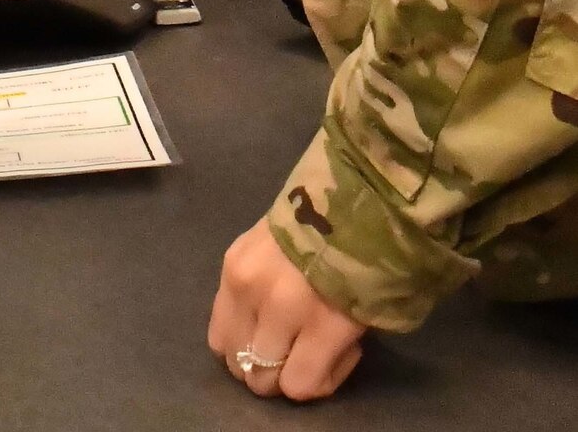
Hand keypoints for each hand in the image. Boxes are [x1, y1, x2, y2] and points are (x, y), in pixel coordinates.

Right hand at [208, 220, 366, 401]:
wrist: (336, 199)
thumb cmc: (364, 263)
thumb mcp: (367, 317)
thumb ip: (332, 354)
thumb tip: (302, 372)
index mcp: (324, 321)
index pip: (296, 386)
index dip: (313, 384)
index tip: (326, 361)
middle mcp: (279, 305)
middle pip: (258, 377)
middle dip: (277, 375)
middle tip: (296, 350)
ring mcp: (248, 283)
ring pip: (230, 354)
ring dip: (249, 356)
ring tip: (270, 335)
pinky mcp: (228, 264)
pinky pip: (217, 322)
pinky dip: (234, 330)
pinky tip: (254, 315)